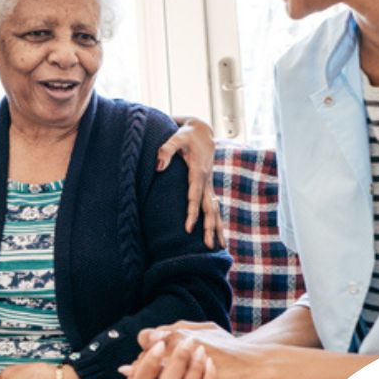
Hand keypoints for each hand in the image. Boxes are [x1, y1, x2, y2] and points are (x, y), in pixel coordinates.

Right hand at [119, 321, 253, 378]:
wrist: (243, 353)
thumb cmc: (210, 341)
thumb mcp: (182, 331)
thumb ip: (159, 336)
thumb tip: (140, 342)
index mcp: (158, 377)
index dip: (145, 365)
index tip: (160, 345)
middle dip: (171, 364)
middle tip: (187, 343)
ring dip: (192, 370)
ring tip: (203, 353)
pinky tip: (212, 366)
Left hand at [160, 117, 223, 248]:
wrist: (203, 130)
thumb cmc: (187, 135)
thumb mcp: (176, 137)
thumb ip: (166, 150)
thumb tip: (158, 166)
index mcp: (199, 171)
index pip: (195, 196)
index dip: (191, 212)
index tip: (188, 228)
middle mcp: (207, 180)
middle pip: (209, 208)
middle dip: (209, 227)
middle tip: (208, 246)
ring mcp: (209, 184)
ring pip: (215, 210)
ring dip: (217, 228)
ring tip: (221, 247)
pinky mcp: (208, 186)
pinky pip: (214, 206)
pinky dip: (217, 221)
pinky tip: (219, 235)